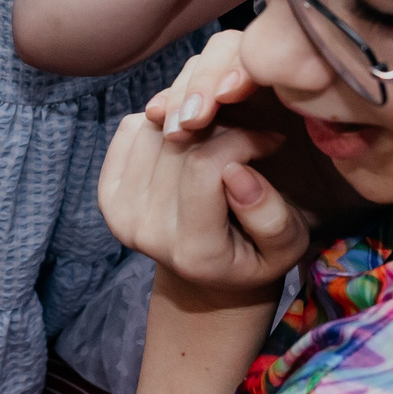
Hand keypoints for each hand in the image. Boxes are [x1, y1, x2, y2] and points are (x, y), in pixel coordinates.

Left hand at [101, 44, 308, 303]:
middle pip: (178, 145)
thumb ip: (272, 217)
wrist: (205, 272)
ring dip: (188, 121)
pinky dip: (161, 122)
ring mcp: (120, 214)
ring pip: (152, 130)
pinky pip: (130, 130)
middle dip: (218, 126)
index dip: (242, 139)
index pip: (206, 166)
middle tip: (245, 136)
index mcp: (193, 252)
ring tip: (217, 138)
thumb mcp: (286, 246)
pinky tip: (186, 141)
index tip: (270, 140)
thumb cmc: (255, 254)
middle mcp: (147, 234)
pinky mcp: (106, 194)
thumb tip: (237, 171)